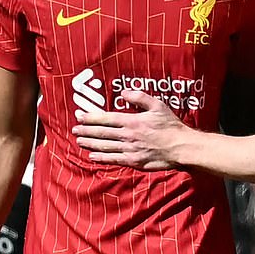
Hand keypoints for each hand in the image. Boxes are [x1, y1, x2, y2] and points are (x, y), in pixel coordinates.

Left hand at [72, 91, 187, 169]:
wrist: (180, 147)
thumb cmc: (170, 125)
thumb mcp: (157, 105)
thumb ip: (139, 97)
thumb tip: (123, 92)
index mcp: (132, 121)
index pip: (106, 119)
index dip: (90, 118)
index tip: (79, 116)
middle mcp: (128, 135)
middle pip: (102, 133)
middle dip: (86, 131)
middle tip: (74, 130)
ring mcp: (129, 150)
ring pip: (104, 146)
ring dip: (90, 143)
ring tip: (79, 141)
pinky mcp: (134, 161)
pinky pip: (113, 159)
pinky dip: (101, 157)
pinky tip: (92, 156)